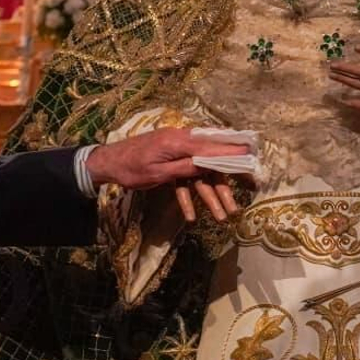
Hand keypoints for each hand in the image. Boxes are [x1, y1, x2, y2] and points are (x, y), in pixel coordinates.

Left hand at [84, 127, 248, 221]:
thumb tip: (211, 163)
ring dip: (209, 196)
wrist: (106, 163)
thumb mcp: (160, 173)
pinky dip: (187, 195)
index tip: (253, 158)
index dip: (234, 155)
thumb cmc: (131, 169)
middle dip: (225, 185)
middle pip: (210, 164)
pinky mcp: (169, 160)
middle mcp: (181, 143)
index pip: (214, 148)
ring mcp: (176, 152)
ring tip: (222, 217)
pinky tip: (190, 217)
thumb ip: (187, 167)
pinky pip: (183, 178)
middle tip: (245, 195)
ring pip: (198, 175)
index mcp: (180, 142)